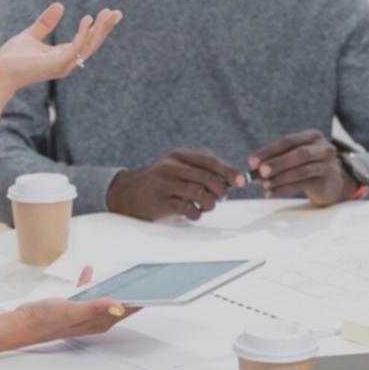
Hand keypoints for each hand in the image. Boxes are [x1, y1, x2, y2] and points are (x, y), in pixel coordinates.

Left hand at [0, 2, 121, 94]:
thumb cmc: (12, 59)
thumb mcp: (31, 35)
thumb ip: (45, 23)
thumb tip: (60, 5)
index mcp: (62, 56)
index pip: (86, 41)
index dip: (98, 28)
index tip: (109, 13)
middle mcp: (67, 62)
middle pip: (92, 44)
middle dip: (105, 29)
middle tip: (117, 13)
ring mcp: (63, 64)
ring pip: (88, 46)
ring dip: (99, 30)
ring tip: (108, 13)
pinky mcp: (56, 64)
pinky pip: (75, 47)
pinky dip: (83, 34)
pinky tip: (88, 19)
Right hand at [0, 265, 138, 351]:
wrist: (23, 322)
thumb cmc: (45, 320)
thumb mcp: (73, 310)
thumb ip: (96, 307)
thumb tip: (118, 305)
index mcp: (99, 321)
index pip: (126, 310)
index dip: (140, 300)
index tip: (154, 290)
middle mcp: (94, 319)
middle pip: (119, 304)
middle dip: (131, 292)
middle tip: (145, 279)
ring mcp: (84, 312)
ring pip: (104, 297)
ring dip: (112, 286)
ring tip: (123, 274)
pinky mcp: (74, 306)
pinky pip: (87, 293)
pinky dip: (90, 282)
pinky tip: (88, 272)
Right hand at [107, 149, 245, 220]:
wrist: (127, 193)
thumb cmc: (160, 181)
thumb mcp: (176, 165)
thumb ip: (200, 166)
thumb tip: (231, 176)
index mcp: (178, 156)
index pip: (209, 161)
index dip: (228, 171)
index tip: (241, 181)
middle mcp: (171, 167)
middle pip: (207, 178)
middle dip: (221, 190)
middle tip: (221, 198)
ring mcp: (164, 184)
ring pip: (199, 193)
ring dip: (210, 203)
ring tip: (208, 206)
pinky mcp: (159, 203)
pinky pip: (186, 208)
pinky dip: (196, 213)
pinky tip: (194, 213)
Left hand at [248, 131, 350, 205]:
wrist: (332, 183)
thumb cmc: (308, 166)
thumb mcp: (294, 158)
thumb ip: (276, 160)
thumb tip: (252, 169)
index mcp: (312, 136)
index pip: (288, 141)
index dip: (268, 151)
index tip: (252, 161)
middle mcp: (323, 148)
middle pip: (299, 154)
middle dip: (277, 163)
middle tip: (260, 172)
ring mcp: (327, 165)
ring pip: (302, 171)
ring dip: (280, 178)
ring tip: (264, 185)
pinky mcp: (327, 182)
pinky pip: (303, 185)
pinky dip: (284, 190)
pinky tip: (271, 194)